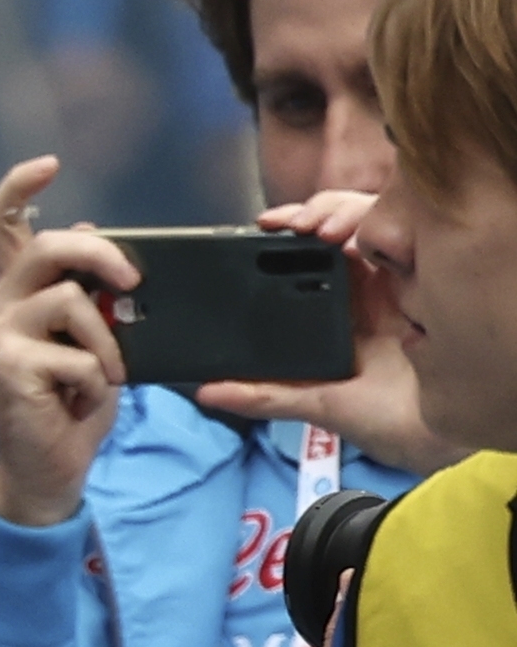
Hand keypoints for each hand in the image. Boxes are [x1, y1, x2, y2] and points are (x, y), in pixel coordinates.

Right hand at [0, 158, 136, 527]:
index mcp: (18, 290)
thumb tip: (99, 241)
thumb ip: (90, 292)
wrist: (50, 466)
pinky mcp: (8, 366)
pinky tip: (83, 399)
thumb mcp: (96, 337)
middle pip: (52, 245)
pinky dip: (97, 379)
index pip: (3, 223)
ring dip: (110, 342)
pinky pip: (76, 353)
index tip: (49, 165)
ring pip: (72, 302)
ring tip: (108, 374)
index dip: (20, 186)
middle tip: (133, 281)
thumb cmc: (74, 400)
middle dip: (104, 255)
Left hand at [198, 193, 466, 476]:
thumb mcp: (316, 403)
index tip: (260, 229)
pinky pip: (406, 233)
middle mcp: (369, 288)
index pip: (308, 260)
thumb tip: (206, 392)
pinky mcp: (427, 275)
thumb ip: (263, 395)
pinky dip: (379, 226)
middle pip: (337, 231)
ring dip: (341, 214)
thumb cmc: (387, 418)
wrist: (439, 432)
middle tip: (286, 224)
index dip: (285, 240)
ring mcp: (399, 277)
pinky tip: (356, 239)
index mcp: (340, 311)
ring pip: (370, 222)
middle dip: (310, 215)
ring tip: (320, 230)